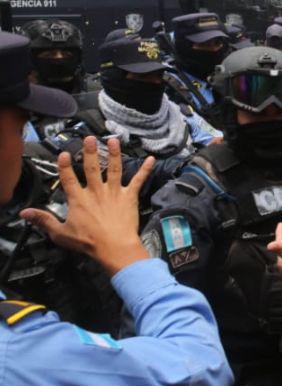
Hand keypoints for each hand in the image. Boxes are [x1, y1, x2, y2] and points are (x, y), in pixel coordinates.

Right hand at [20, 137, 154, 275]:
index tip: (63, 153)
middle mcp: (96, 191)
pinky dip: (146, 169)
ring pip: (114, 168)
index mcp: (78, 199)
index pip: (68, 178)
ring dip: (114, 153)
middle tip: (90, 138)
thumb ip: (43, 220)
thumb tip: (25, 212)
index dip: (64, 165)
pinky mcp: (129, 196)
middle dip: (90, 151)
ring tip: (113, 140)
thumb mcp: (60, 233)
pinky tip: (152, 159)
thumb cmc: (88, 242)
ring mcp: (114, 192)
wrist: (114, 247)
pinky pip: (138, 180)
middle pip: (92, 167)